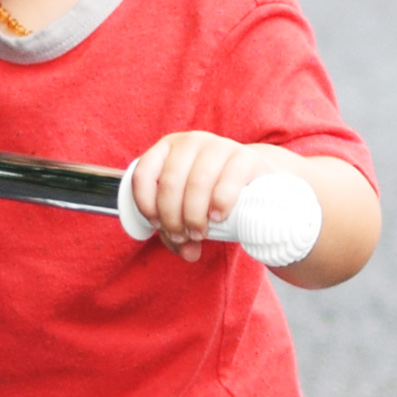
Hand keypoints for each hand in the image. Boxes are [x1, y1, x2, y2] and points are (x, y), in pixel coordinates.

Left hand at [127, 129, 263, 260]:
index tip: (158, 225)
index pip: (144, 174)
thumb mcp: (187, 208)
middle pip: (170, 183)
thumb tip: (188, 253)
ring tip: (199, 233)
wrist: (253, 178)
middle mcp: (190, 142)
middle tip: (183, 237)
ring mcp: (218, 146)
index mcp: (167, 148)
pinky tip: (218, 216)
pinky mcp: (245, 157)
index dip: (146, 204)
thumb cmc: (211, 193)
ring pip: (197, 182)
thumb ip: (178, 231)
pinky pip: (228, 181)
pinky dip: (220, 203)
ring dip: (194, 215)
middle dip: (172, 218)